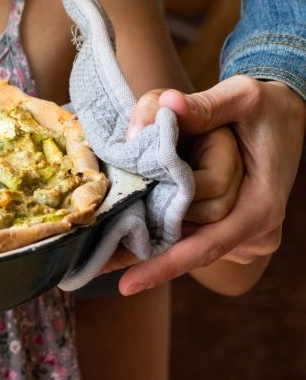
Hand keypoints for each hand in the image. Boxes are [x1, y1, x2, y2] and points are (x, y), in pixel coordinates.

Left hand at [118, 76, 304, 294]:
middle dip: (144, 254)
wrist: (289, 113)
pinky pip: (194, 235)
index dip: (165, 265)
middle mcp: (256, 230)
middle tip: (93, 263)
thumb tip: (169, 106)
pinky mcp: (233, 229)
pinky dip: (163, 232)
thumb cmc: (266, 106)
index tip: (127, 284)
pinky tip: (126, 233)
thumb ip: (203, 105)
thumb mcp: (241, 96)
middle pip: (190, 247)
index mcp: (260, 207)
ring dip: (151, 242)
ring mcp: (246, 235)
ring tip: (101, 251)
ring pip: (189, 242)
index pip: (207, 245)